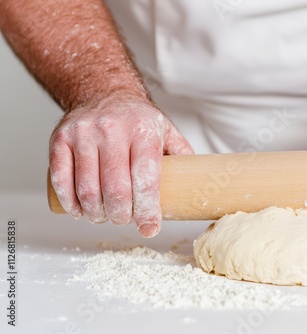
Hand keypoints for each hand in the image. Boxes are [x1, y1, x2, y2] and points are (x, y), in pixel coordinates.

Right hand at [49, 96, 192, 237]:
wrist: (104, 92)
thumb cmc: (137, 119)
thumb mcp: (166, 130)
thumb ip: (182, 156)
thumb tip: (197, 186)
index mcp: (143, 130)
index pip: (146, 179)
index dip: (147, 210)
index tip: (149, 228)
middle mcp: (112, 130)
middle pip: (116, 189)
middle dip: (121, 216)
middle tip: (125, 219)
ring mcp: (83, 134)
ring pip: (88, 189)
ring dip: (97, 214)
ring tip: (105, 215)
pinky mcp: (60, 139)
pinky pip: (62, 180)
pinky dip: (72, 203)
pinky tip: (82, 209)